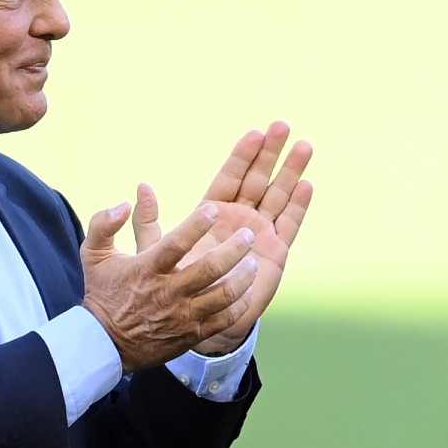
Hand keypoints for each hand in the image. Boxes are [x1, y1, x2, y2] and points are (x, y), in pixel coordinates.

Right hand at [80, 200, 259, 372]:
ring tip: (253, 263)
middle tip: (249, 235)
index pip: (176, 243)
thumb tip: (124, 202)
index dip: (196, 225)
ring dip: (244, 277)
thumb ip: (104, 224)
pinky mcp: (192, 334)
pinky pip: (225, 319)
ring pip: (224, 295)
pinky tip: (247, 291)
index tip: (214, 209)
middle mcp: (168, 292)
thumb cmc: (103, 293)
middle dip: (235, 249)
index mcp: (147, 269)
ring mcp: (182, 316)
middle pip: (210, 268)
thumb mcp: (94, 254)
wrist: (104, 344)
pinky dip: (240, 304)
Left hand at [149, 122, 312, 356]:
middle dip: (271, 153)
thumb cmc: (175, 286)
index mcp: (212, 212)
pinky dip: (298, 205)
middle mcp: (239, 217)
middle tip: (282, 126)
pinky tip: (307, 185)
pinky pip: (289, 224)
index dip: (243, 155)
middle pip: (258, 178)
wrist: (198, 321)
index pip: (231, 176)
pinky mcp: (275, 252)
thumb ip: (148, 222)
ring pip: (278, 195)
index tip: (255, 133)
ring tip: (304, 146)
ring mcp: (260, 233)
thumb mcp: (153, 252)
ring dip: (291, 171)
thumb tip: (141, 186)